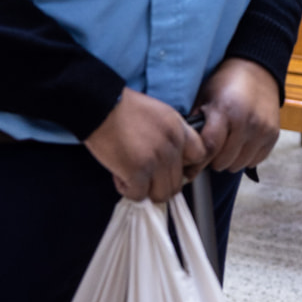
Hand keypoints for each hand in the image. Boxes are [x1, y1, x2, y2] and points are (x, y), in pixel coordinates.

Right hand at [83, 88, 205, 202]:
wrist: (101, 105)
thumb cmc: (124, 109)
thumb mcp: (160, 114)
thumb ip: (171, 135)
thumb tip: (171, 161)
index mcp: (179, 129)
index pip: (200, 155)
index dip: (185, 166)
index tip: (169, 167)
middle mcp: (172, 146)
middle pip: (178, 182)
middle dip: (159, 183)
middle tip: (144, 176)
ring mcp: (156, 160)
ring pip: (161, 194)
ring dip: (145, 190)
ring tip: (131, 176)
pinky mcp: (137, 171)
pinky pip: (138, 195)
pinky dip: (127, 189)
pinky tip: (119, 175)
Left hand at [193, 58, 283, 172]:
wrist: (257, 70)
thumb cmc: (226, 82)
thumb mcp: (205, 96)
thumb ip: (195, 123)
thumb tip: (182, 150)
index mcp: (226, 110)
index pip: (209, 148)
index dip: (197, 160)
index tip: (191, 166)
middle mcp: (247, 121)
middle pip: (224, 161)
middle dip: (213, 159)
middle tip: (211, 148)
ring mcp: (263, 129)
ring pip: (239, 164)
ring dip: (230, 160)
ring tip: (226, 145)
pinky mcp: (273, 135)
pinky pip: (255, 161)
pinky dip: (246, 157)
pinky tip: (241, 144)